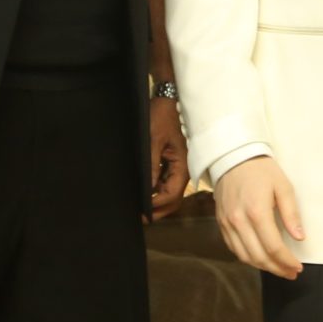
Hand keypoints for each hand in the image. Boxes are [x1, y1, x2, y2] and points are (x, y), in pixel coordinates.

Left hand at [147, 98, 188, 220]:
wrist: (164, 103)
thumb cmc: (160, 119)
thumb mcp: (152, 142)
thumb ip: (151, 167)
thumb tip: (148, 189)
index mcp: (182, 165)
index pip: (172, 194)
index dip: (157, 205)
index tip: (141, 211)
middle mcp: (183, 170)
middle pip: (174, 199)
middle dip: (159, 211)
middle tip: (141, 218)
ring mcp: (177, 168)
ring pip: (170, 194)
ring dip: (157, 203)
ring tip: (140, 208)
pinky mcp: (170, 164)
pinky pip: (165, 184)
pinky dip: (156, 192)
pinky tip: (144, 193)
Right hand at [216, 155, 305, 278]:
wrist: (232, 158)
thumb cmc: (262, 171)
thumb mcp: (284, 187)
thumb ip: (291, 214)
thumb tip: (300, 238)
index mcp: (257, 212)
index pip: (273, 247)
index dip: (286, 261)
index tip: (298, 267)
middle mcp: (239, 221)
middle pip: (258, 256)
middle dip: (277, 268)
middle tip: (291, 273)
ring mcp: (227, 224)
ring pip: (244, 256)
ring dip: (263, 267)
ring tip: (279, 269)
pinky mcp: (221, 223)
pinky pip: (233, 248)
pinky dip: (248, 257)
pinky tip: (261, 259)